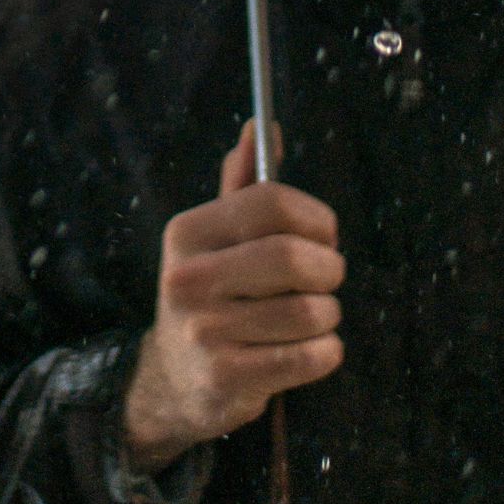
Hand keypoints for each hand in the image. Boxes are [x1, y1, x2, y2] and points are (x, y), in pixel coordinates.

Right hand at [121, 120, 344, 472]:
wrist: (175, 377)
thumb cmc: (212, 294)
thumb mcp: (216, 238)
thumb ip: (241, 185)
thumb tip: (259, 126)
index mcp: (187, 232)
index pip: (272, 202)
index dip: (317, 218)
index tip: (323, 236)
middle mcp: (188, 277)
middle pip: (294, 256)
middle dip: (328, 269)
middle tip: (324, 279)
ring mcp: (204, 330)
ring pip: (311, 311)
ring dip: (327, 316)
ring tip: (310, 318)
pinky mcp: (227, 377)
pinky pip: (311, 357)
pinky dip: (325, 352)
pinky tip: (306, 350)